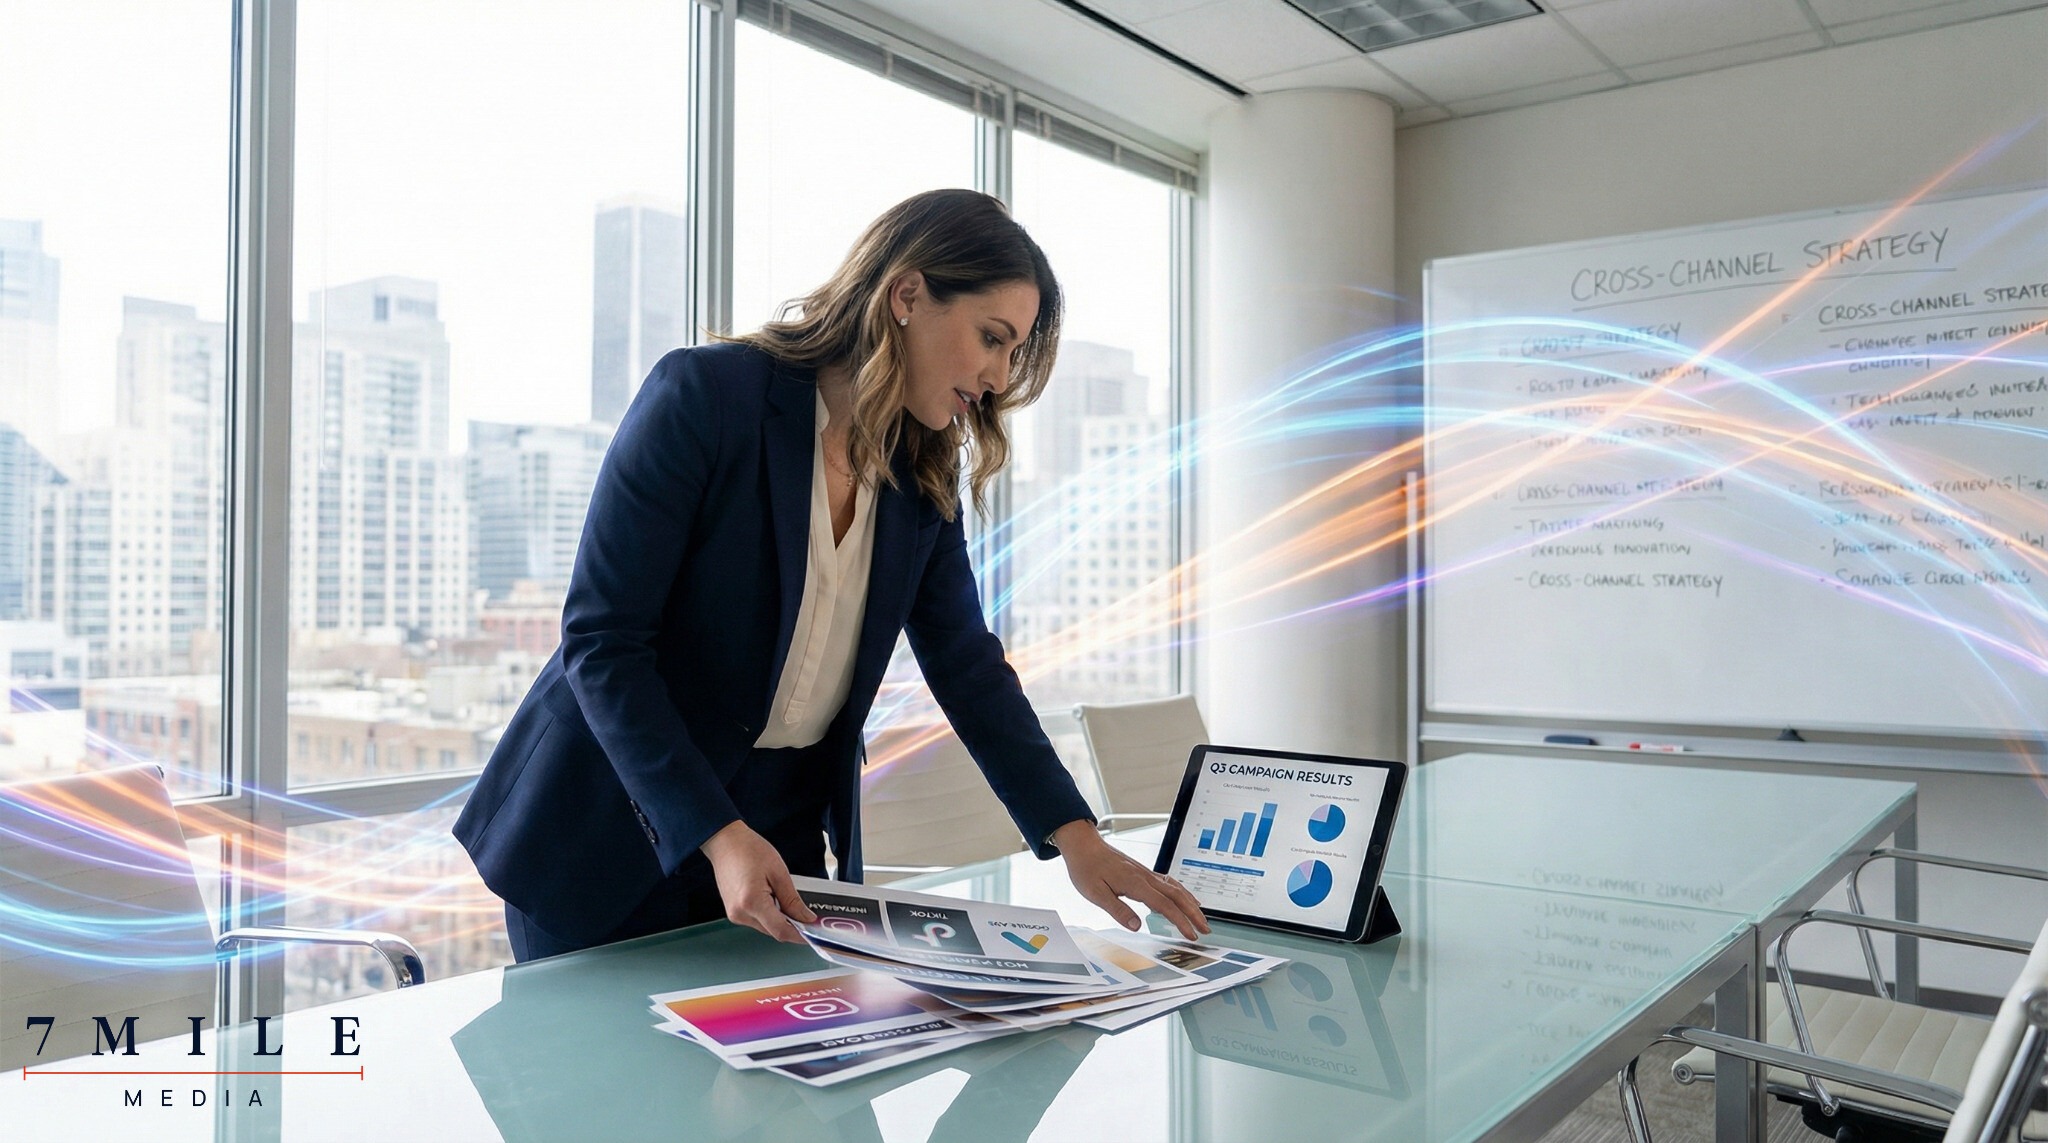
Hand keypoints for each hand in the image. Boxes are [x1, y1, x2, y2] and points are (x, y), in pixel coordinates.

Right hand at [701, 820, 817, 942]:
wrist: (725, 842)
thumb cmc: (748, 850)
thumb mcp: (778, 873)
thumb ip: (792, 900)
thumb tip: (805, 918)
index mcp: (752, 903)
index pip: (781, 931)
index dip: (799, 935)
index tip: (812, 933)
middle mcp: (740, 913)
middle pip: (773, 931)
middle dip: (791, 926)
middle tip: (807, 915)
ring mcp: (734, 914)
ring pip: (765, 927)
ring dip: (779, 920)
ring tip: (786, 900)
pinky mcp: (733, 912)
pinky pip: (756, 920)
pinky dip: (768, 915)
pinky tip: (773, 900)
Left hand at [1051, 820, 1208, 939]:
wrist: (1084, 846)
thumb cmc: (1087, 868)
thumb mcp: (1095, 893)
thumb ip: (1117, 910)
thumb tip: (1136, 926)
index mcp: (1135, 883)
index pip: (1165, 905)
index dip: (1180, 921)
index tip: (1191, 934)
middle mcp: (1145, 877)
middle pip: (1177, 896)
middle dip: (1193, 913)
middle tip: (1205, 929)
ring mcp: (1145, 873)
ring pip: (1175, 888)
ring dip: (1190, 903)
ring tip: (1201, 917)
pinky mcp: (1142, 872)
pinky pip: (1168, 882)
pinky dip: (1181, 891)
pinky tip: (1184, 897)